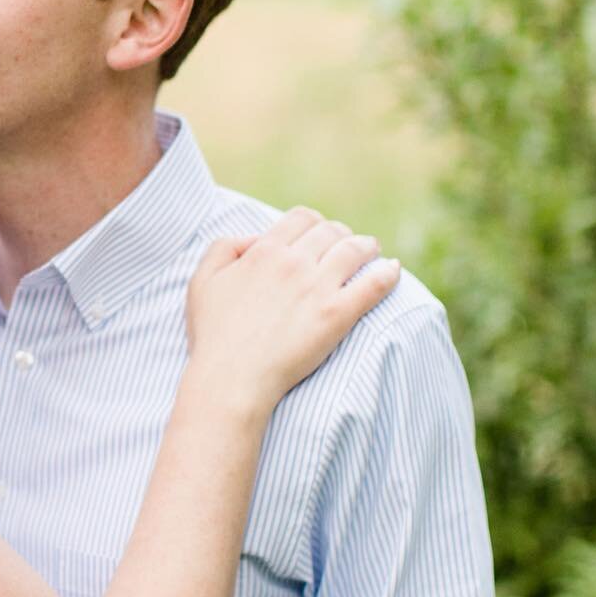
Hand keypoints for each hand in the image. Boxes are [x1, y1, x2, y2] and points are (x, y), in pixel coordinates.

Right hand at [187, 207, 398, 413]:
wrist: (231, 378)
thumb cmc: (213, 335)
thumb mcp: (202, 282)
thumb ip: (223, 248)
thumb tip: (253, 238)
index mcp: (265, 251)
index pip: (301, 218)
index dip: (314, 223)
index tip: (319, 235)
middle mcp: (294, 263)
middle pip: (331, 231)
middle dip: (341, 234)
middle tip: (347, 245)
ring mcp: (318, 288)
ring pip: (356, 250)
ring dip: (367, 247)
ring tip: (373, 252)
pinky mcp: (337, 315)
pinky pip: (374, 285)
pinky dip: (388, 274)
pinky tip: (393, 271)